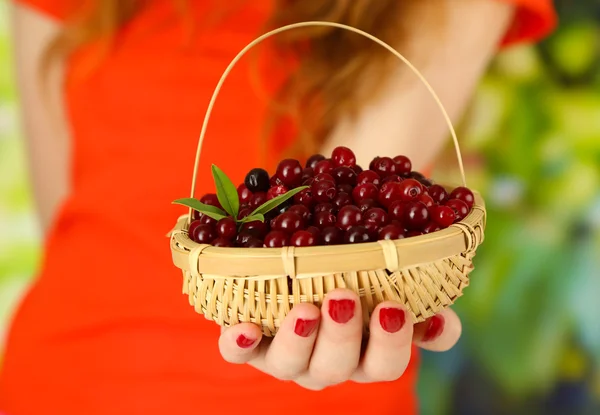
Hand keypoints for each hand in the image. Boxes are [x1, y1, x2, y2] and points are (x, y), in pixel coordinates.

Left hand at [218, 289, 460, 389]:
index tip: (393, 308)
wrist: (300, 280)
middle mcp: (326, 363)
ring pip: (291, 364)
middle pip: (338, 366)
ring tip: (305, 309)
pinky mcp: (250, 347)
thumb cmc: (356, 286)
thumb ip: (420, 308)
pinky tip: (244, 328)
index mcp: (364, 355)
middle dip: (342, 335)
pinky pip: (239, 355)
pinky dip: (240, 345)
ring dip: (299, 339)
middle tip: (344, 297)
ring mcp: (287, 357)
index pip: (385, 363)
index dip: (392, 343)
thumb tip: (444, 322)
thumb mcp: (390, 292)